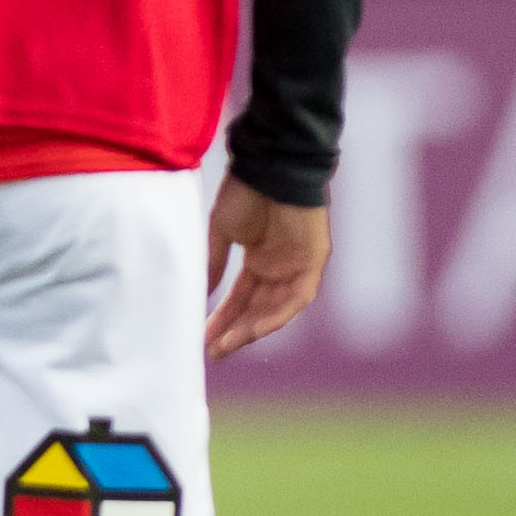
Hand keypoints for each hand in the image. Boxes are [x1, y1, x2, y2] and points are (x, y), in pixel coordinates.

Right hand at [201, 179, 329, 359]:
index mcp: (260, 258)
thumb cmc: (245, 190)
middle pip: (257, 308)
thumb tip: (201, 293)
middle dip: (234, 331)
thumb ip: (214, 263)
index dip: (223, 318)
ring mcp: (298, 265)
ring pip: (275, 308)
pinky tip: (253, 331)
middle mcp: (280, 266)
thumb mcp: (222, 231)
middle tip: (212, 351)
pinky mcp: (313, 262)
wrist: (271, 164)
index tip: (203, 337)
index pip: (241, 297)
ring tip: (225, 346)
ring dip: (251, 329)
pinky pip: (297, 299)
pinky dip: (276, 316)